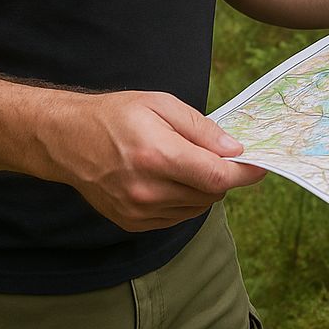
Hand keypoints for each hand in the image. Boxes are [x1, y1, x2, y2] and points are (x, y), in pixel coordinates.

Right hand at [38, 90, 266, 231]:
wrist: (68, 139)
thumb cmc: (116, 115)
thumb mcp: (161, 105)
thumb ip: (201, 129)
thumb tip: (235, 149)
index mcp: (157, 156)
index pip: (216, 176)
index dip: (245, 173)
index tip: (261, 165)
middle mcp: (148, 189)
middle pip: (210, 193)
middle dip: (222, 175)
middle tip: (216, 155)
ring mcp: (138, 210)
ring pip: (196, 208)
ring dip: (203, 189)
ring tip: (186, 163)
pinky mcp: (132, 223)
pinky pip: (176, 217)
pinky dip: (184, 201)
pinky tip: (170, 179)